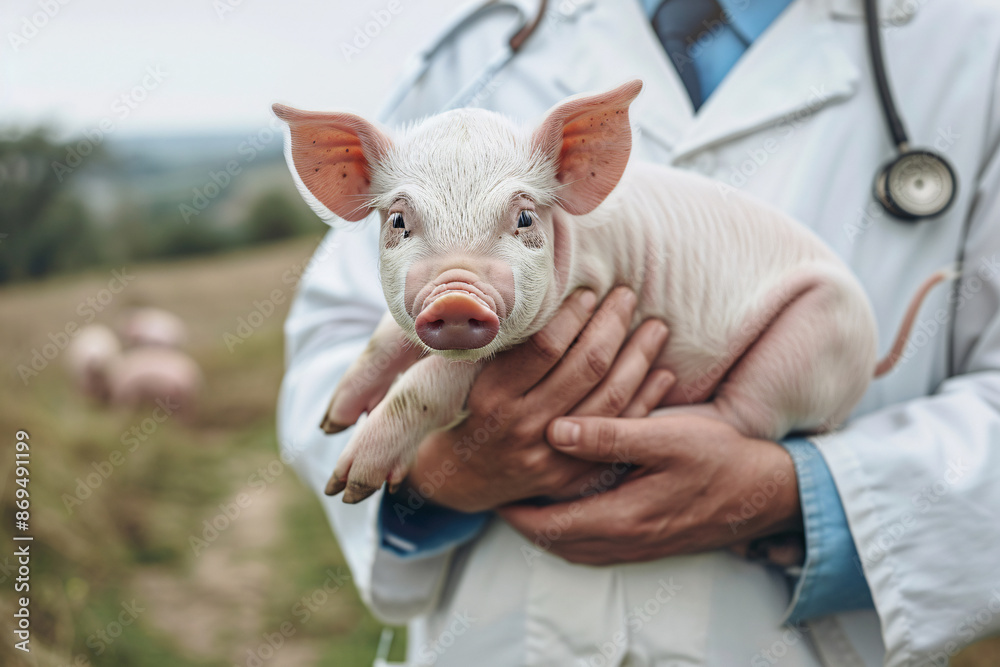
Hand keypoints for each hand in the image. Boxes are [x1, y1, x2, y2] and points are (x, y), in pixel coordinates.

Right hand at [403, 287, 675, 512]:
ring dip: (639, 358)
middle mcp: (523, 427)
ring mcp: (550, 455)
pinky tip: (662, 373)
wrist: (457, 479)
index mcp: (493, 397)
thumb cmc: (460, 410)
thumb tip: (535, 289)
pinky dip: (646, 402)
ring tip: (655, 328)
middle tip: (627, 297)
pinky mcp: (572, 477)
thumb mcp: (465, 376)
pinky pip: (619, 434)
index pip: (545, 347)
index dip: (573, 315)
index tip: (590, 292)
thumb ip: (499, 342)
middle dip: (613, 325)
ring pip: (611, 399)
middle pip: (585, 368)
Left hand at [498, 414, 802, 564]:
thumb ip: (609, 435)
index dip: (518, 512)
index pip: (551, 526)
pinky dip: (575, 536)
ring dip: (549, 532)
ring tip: (528, 506)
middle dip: (527, 525)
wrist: (771, 492)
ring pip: (578, 550)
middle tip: (501, 498)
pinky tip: (573, 516)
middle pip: (559, 544)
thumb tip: (555, 431)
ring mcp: (642, 546)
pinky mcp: (655, 543)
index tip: (494, 492)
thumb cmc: (720, 456)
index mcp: (623, 516)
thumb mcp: (665, 437)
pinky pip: (600, 549)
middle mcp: (628, 540)